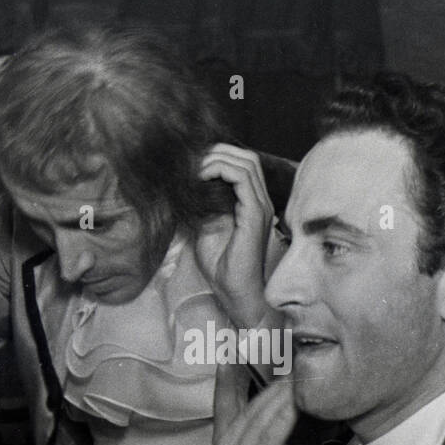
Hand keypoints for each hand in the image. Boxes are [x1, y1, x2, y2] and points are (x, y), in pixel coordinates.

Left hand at [195, 144, 276, 328]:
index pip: (242, 164)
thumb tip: (184, 183)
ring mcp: (260, 206)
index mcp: (251, 203)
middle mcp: (260, 201)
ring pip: (246, 162)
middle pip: (247, 157)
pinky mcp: (255, 215)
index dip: (218, 156)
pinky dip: (220, 171)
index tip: (191, 164)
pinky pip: (242, 178)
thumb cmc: (221, 267)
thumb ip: (202, 204)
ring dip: (217, 159)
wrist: (235, 292)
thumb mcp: (205, 227)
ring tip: (194, 169)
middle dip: (218, 152)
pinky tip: (201, 178)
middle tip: (191, 162)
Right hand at [212, 360, 300, 444]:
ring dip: (281, 394)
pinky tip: (297, 401)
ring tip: (298, 373)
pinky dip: (285, 416)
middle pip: (248, 404)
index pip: (223, 401)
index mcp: (222, 442)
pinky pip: (271, 436)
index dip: (227, 374)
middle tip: (288, 356)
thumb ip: (261, 428)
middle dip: (269, 380)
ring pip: (260, 417)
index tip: (232, 346)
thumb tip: (279, 393)